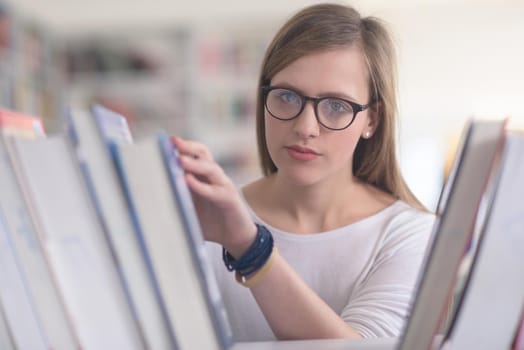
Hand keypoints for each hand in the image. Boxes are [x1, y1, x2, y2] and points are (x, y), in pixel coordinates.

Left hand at [171, 136, 256, 256]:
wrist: (235, 238)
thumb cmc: (211, 222)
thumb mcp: (189, 210)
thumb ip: (175, 201)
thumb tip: (148, 200)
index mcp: (203, 177)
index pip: (194, 154)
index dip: (181, 147)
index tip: (165, 141)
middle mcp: (214, 177)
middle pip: (203, 154)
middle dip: (188, 146)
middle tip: (173, 142)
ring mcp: (223, 186)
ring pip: (210, 168)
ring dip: (194, 163)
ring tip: (179, 160)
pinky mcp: (229, 200)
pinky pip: (214, 190)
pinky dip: (200, 186)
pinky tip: (188, 181)